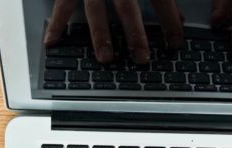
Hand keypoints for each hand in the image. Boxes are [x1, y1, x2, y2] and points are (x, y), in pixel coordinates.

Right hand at [44, 0, 183, 63]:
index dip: (170, 19)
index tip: (175, 43)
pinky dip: (56, 23)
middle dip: (135, 34)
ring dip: (100, 35)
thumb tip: (179, 17)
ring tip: (106, 58)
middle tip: (142, 58)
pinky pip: (62, 4)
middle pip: (127, 6)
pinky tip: (51, 42)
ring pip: (96, 8)